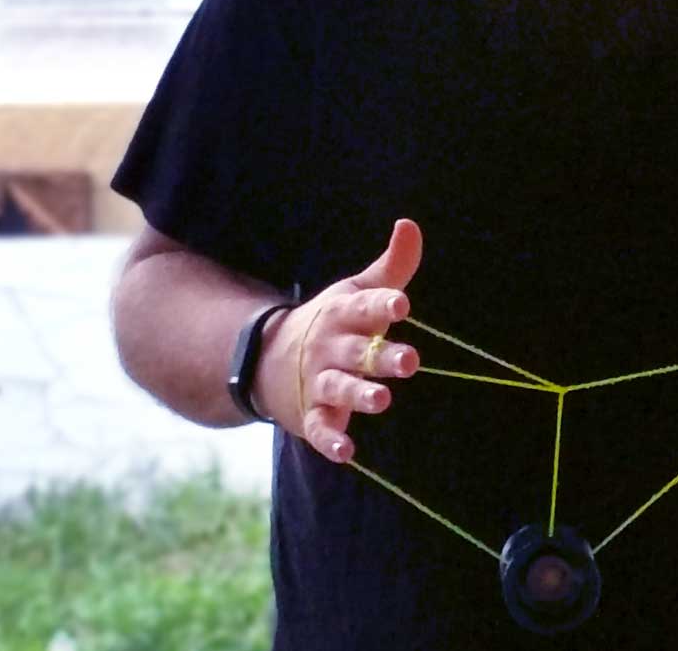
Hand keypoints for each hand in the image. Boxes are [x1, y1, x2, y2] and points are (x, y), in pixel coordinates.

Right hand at [254, 219, 422, 462]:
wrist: (267, 359)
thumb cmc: (330, 323)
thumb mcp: (355, 292)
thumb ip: (391, 267)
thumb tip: (410, 225)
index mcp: (343, 315)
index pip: (364, 307)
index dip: (382, 306)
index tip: (401, 305)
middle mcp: (330, 348)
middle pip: (358, 352)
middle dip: (382, 357)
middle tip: (410, 361)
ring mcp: (318, 382)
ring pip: (339, 389)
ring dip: (359, 394)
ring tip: (382, 399)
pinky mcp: (311, 415)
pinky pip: (319, 429)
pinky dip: (329, 441)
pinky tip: (345, 452)